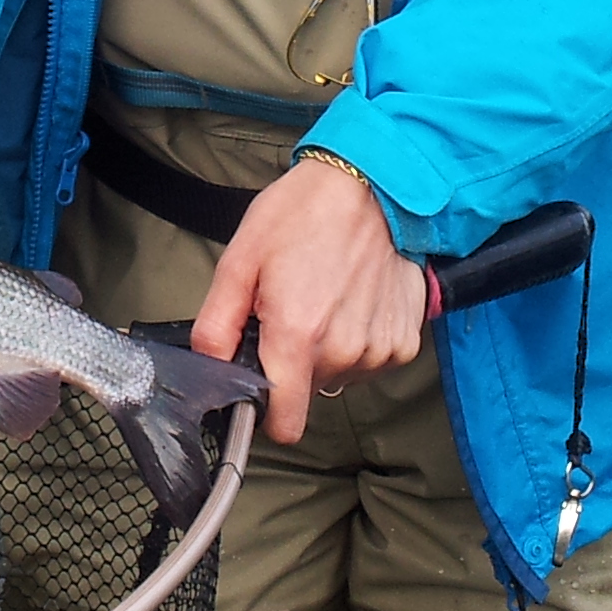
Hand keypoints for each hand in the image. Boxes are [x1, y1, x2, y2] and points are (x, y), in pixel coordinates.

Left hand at [192, 156, 426, 445]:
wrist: (373, 185)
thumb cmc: (303, 214)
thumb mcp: (241, 260)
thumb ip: (216, 326)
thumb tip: (206, 369)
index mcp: (298, 336)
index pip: (285, 425)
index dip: (266, 412)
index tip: (261, 385)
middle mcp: (343, 352)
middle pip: (307, 392)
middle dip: (293, 362)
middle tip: (291, 309)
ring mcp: (379, 349)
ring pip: (339, 376)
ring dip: (328, 349)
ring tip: (326, 296)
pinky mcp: (405, 342)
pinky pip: (369, 361)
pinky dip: (359, 339)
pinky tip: (354, 300)